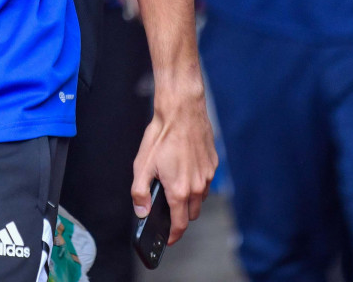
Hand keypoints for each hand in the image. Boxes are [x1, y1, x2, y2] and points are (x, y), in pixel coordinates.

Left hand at [131, 82, 216, 245]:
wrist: (182, 112)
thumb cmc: (162, 136)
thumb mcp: (142, 165)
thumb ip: (140, 193)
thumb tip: (141, 210)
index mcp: (179, 190)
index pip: (180, 224)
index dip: (173, 235)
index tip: (168, 239)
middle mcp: (197, 186)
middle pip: (191, 214)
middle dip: (180, 216)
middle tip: (167, 209)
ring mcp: (207, 175)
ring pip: (200, 198)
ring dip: (189, 199)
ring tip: (174, 186)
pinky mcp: (212, 164)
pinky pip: (205, 182)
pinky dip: (196, 183)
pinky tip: (184, 169)